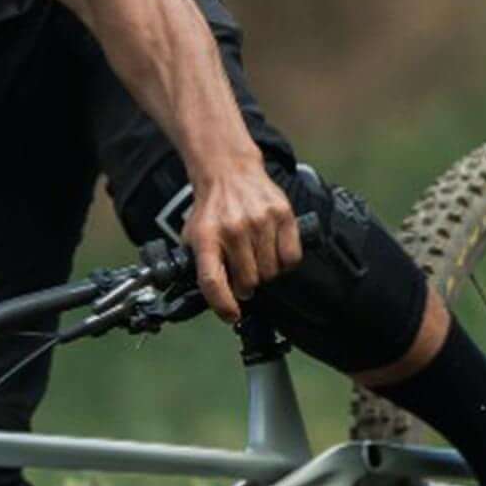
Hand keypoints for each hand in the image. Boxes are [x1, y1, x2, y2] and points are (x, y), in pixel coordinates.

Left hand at [178, 157, 302, 320]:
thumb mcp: (194, 235)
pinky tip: (274, 255)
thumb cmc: (212, 209)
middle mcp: (233, 229)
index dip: (223, 305)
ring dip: (265, 274)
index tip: (231, 315)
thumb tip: (215, 297)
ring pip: (270, 272)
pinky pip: (291, 257)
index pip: (212, 281)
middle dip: (245, 287)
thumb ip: (200, 264)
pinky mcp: (282, 214)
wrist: (228, 171)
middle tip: (243, 279)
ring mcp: (259, 221)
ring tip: (256, 262)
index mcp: (206, 237)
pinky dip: (285, 263)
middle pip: (248, 281)